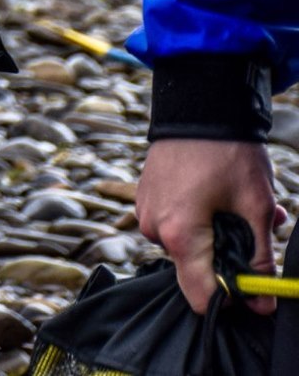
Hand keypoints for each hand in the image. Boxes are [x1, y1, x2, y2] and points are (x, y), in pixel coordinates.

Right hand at [138, 138, 281, 313]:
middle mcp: (154, 229)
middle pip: (198, 267)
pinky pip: (175, 224)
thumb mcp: (255, 207)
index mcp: (180, 235)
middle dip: (232, 254)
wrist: (198, 107)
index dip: (233, 296)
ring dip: (218, 233)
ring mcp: (146, 212)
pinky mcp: (146, 199)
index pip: (200, 295)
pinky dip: (200, 219)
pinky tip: (218, 196)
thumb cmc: (226, 153)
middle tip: (258, 225)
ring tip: (240, 204)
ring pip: (189, 245)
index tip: (255, 282)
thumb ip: (259, 260)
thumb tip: (262, 302)